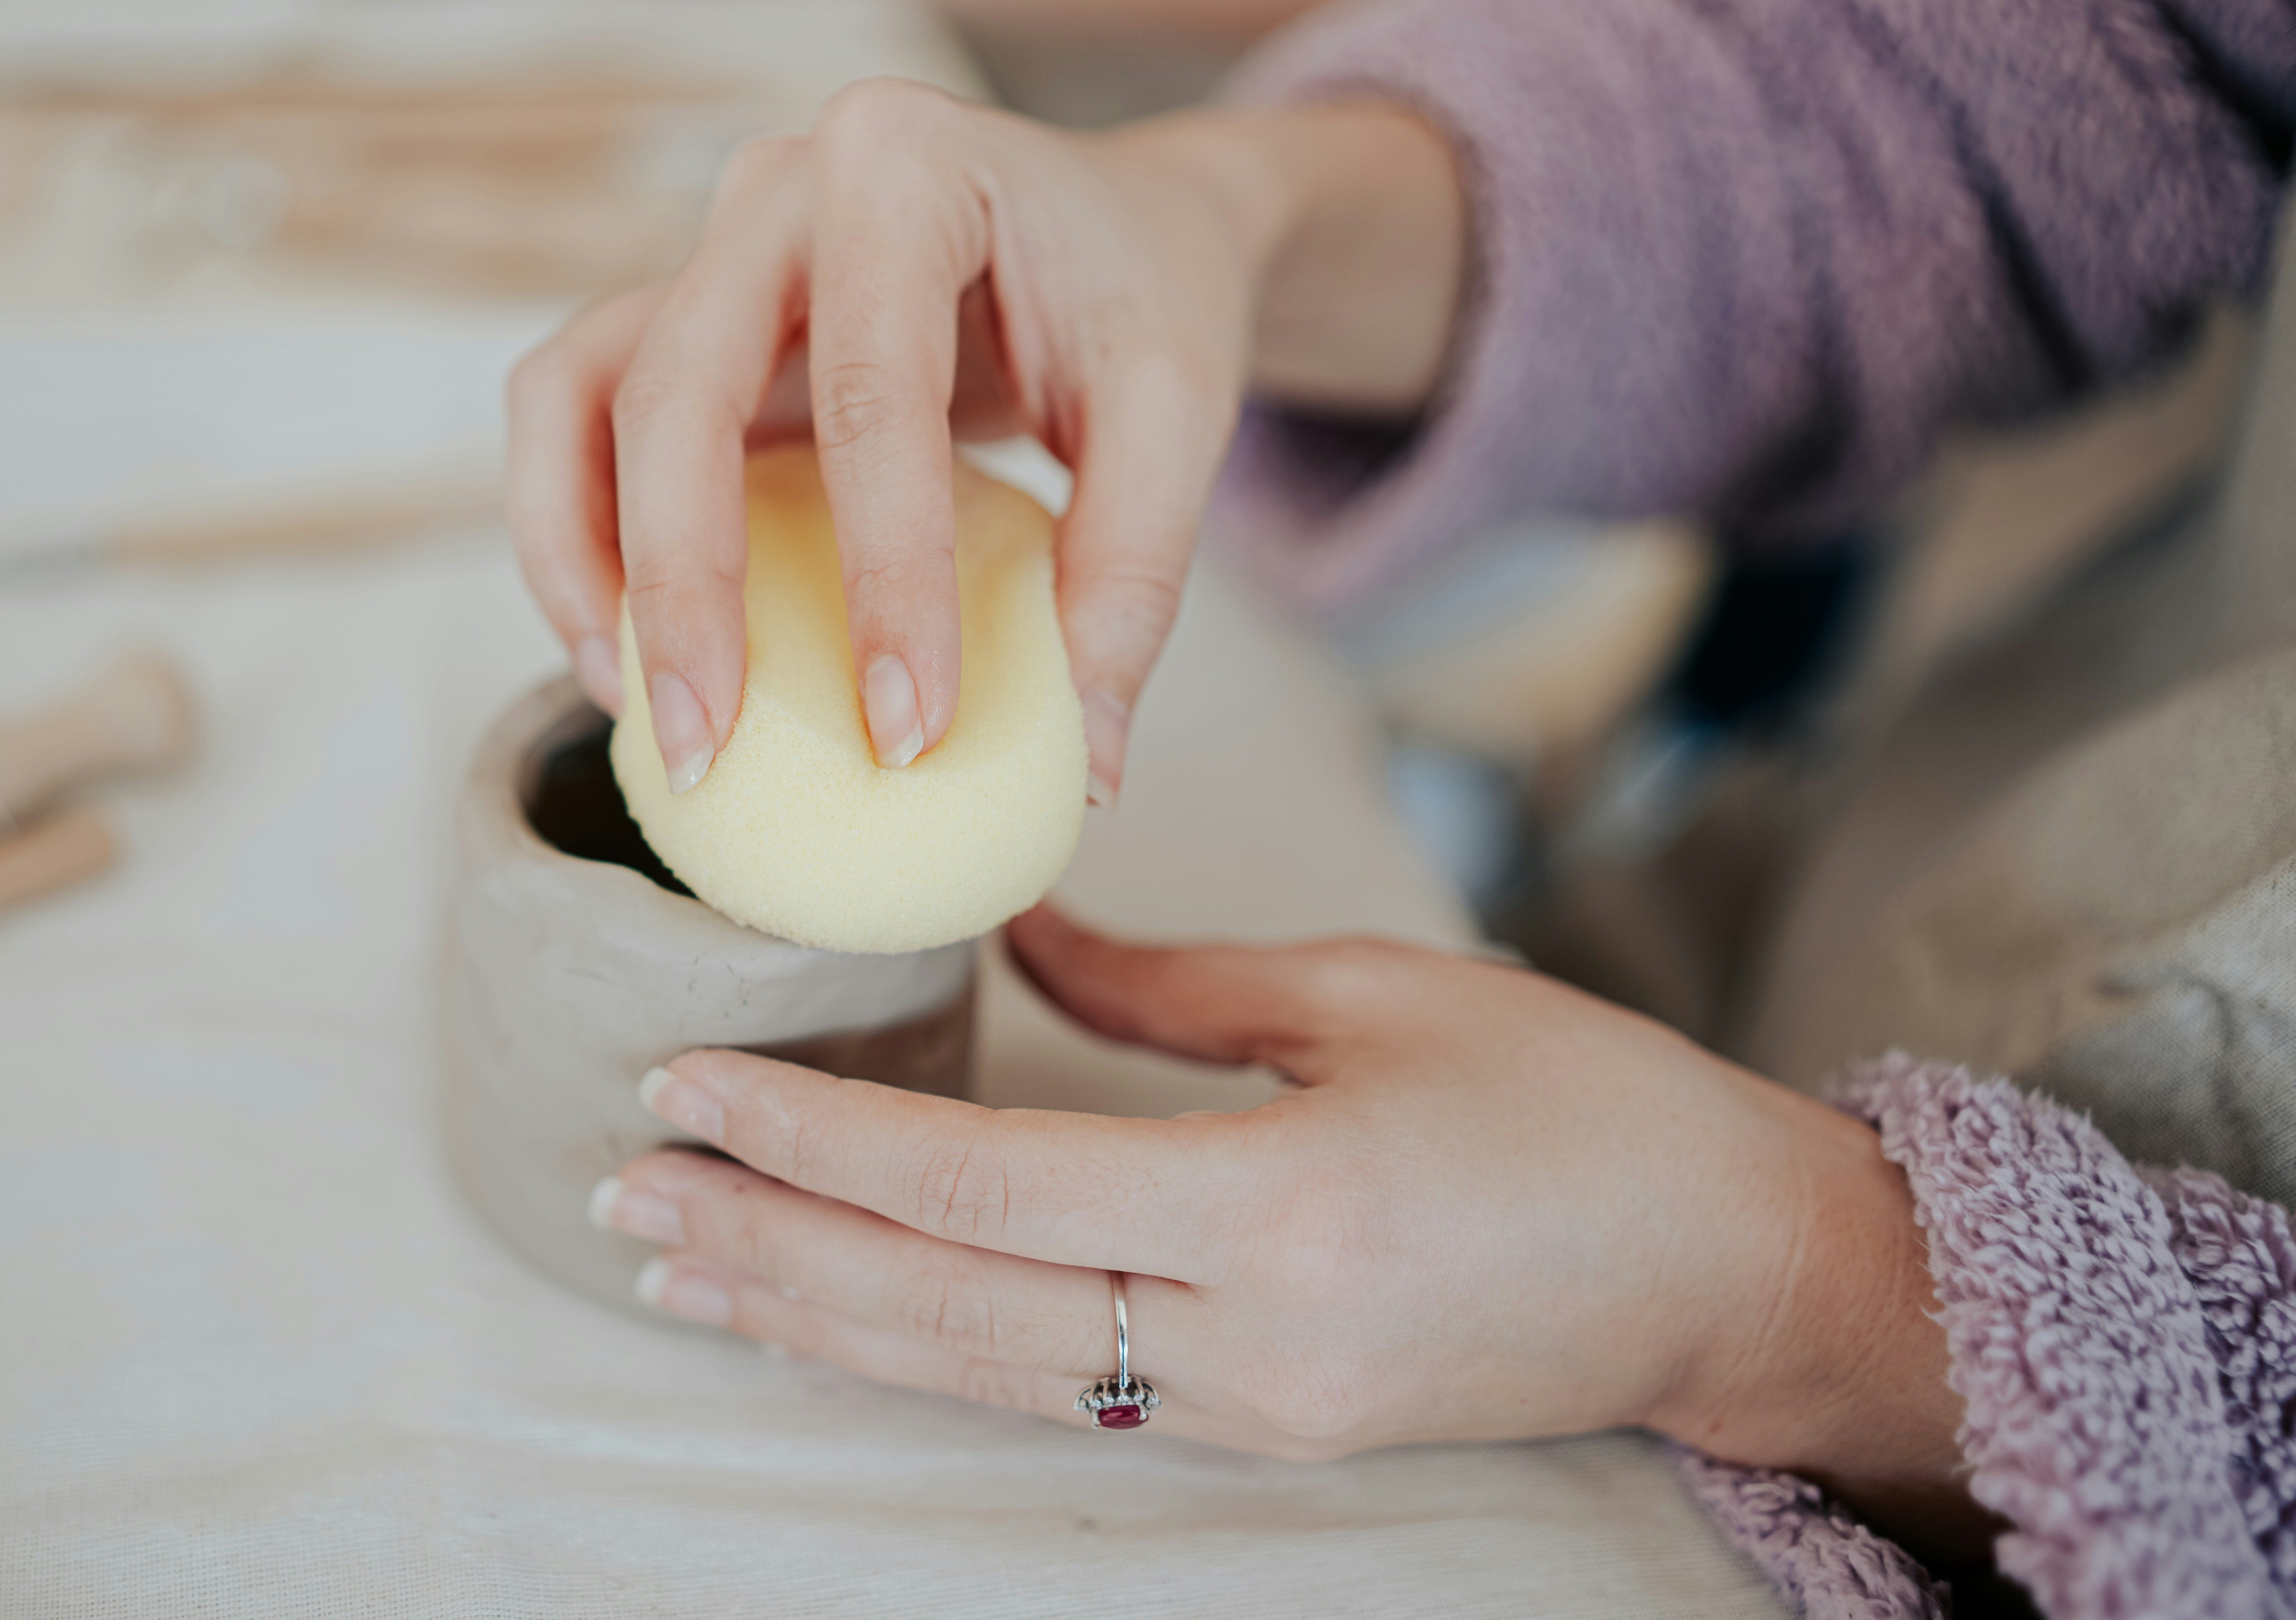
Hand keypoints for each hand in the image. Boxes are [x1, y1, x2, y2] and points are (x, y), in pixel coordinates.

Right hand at [505, 79, 1460, 799]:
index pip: (874, 392)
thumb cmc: (1144, 294)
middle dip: (682, 583)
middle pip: (678, 387)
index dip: (883, 574)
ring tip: (638, 703)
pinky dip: (574, 531)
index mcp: (910, 166)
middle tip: (710, 745)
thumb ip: (1132, 577)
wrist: (1117, 219)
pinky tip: (628, 648)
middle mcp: (780, 190)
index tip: (908, 731)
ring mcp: (712, 252)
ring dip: (584, 557)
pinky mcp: (681, 323)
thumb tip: (1087, 764)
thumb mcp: (1179, 412)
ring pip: (579, 392)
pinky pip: (575, 414)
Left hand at [595, 905, 1987, 1555]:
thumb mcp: (1375, 995)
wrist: (1733, 1272)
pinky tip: (828, 1321)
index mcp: (1278, 1212)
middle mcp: (1246, 1342)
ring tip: (677, 1259)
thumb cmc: (1583, 1106)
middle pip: (946, 1304)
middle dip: (769, 1242)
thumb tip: (1016, 926)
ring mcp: (1252, 1410)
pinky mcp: (1265, 1432)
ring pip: (977, 1372)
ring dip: (815, 1315)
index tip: (688, 1081)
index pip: (981, 1187)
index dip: (817, 1137)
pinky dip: (919, 1352)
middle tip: (625, 1181)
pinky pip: (1051, 1392)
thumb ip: (1168, 984)